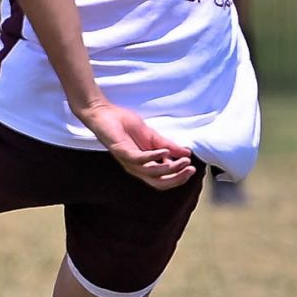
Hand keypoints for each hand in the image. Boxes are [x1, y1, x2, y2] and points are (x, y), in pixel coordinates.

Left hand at [74, 99, 195, 190]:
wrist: (105, 114)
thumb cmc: (125, 125)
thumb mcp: (152, 136)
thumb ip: (168, 145)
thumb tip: (187, 153)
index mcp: (144, 165)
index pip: (163, 180)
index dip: (178, 177)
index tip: (192, 168)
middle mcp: (136, 167)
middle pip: (158, 182)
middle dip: (177, 178)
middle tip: (190, 169)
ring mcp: (129, 161)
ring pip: (151, 173)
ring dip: (170, 168)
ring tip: (183, 160)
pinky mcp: (122, 151)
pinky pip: (139, 160)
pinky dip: (153, 157)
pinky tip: (164, 151)